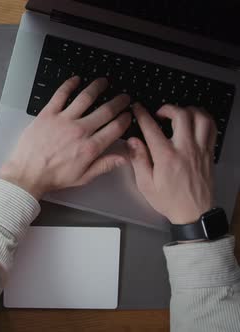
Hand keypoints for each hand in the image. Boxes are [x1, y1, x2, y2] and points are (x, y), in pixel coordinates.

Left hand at [0, 76, 131, 198]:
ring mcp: (63, 120)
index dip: (125, 119)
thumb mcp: (82, 177)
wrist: (28, 173)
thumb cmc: (53, 177)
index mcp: (90, 147)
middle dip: (118, 102)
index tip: (128, 114)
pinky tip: (76, 79)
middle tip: (123, 97)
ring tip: (103, 82)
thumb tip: (123, 158)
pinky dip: (69, 84)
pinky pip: (60, 95)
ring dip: (97, 87)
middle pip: (105, 110)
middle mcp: (80, 131)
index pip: (115, 128)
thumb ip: (104, 165)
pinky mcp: (48, 114)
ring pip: (85, 98)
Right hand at [127, 103, 215, 224]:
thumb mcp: (145, 185)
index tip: (137, 108)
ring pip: (201, 118)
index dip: (142, 114)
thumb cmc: (169, 200)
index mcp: (166, 157)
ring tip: (178, 114)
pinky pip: (212, 128)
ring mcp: (200, 150)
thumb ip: (138, 160)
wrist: (194, 212)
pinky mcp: (209, 153)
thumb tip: (132, 141)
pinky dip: (204, 119)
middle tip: (159, 113)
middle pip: (181, 115)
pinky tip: (194, 121)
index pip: (152, 128)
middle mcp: (185, 149)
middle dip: (168, 108)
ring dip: (188, 110)